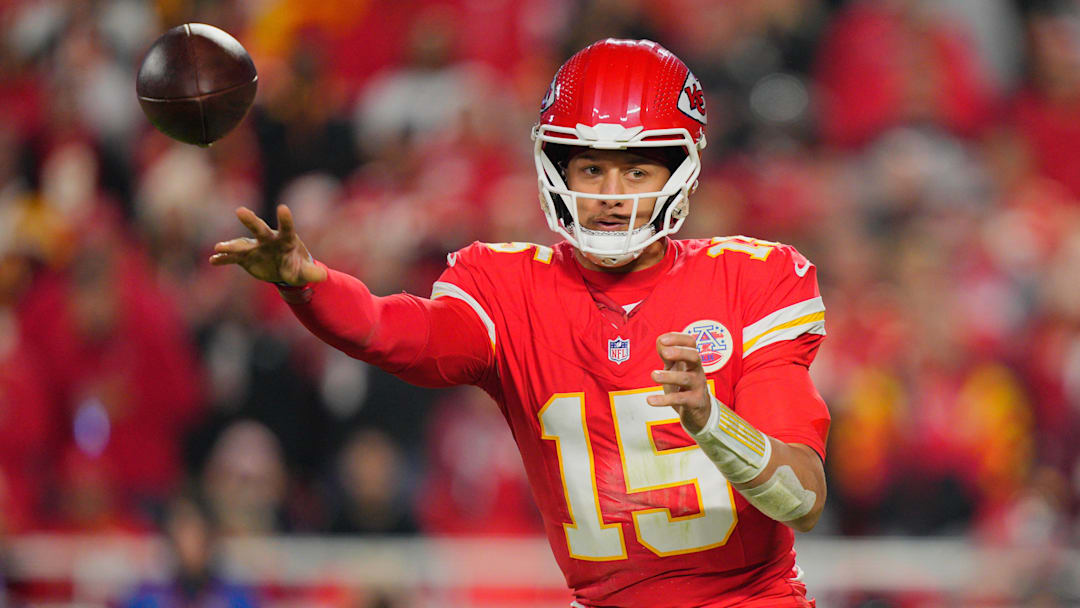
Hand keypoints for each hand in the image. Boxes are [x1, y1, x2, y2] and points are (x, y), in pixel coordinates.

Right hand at [209, 204, 326, 284]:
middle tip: (240, 211)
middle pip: (259, 228)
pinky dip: (223, 258)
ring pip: (241, 243)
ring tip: (219, 247)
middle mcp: (268, 239)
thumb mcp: (305, 272)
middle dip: (250, 220)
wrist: (283, 270)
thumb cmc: (296, 266)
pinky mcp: (244, 257)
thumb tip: (322, 276)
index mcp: (285, 239)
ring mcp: (254, 247)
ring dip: (231, 245)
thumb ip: (312, 273)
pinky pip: (232, 257)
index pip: (286, 228)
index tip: (283, 208)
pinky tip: (214, 260)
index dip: (285, 219)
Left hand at [647, 332, 710, 432]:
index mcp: (691, 359)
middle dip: (680, 352)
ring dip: (669, 376)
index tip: (662, 339)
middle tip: (664, 353)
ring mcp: (697, 386)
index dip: (678, 338)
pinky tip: (650, 400)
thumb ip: (667, 354)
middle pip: (694, 356)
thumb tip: (660, 340)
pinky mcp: (694, 402)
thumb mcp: (675, 367)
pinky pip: (680, 399)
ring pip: (685, 378)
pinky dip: (664, 400)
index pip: (690, 342)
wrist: (698, 410)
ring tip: (654, 375)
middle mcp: (697, 370)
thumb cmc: (684, 385)